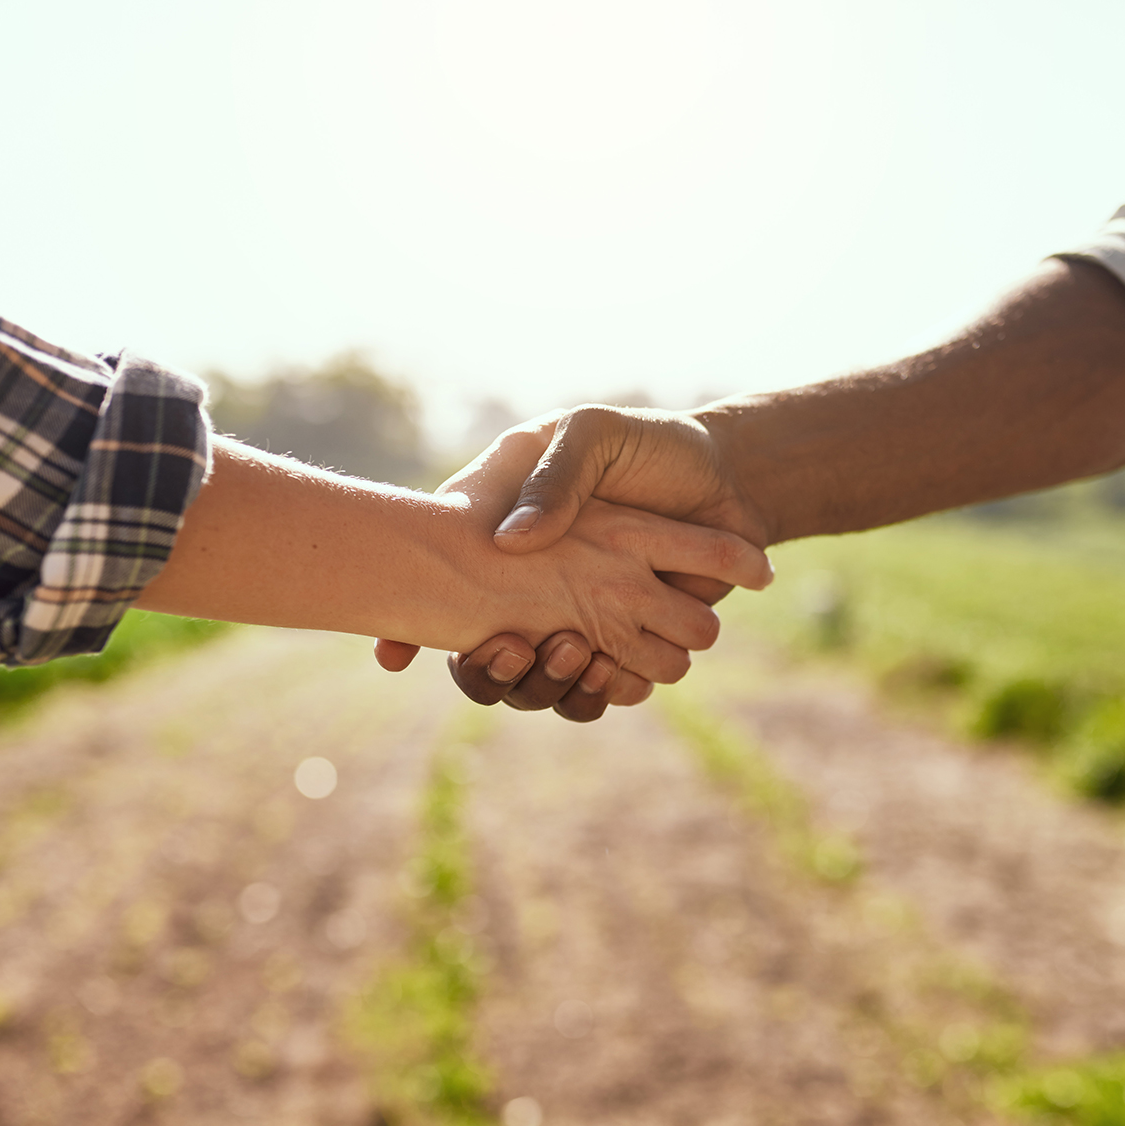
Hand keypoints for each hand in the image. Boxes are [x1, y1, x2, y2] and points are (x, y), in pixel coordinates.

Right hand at [375, 404, 769, 716]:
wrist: (729, 478)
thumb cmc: (647, 445)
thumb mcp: (591, 435)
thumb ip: (553, 478)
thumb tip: (512, 541)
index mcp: (506, 542)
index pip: (437, 593)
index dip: (409, 627)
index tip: (395, 655)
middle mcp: (537, 591)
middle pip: (488, 663)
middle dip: (495, 670)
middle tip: (513, 645)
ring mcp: (585, 623)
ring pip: (545, 685)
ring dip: (555, 681)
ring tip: (577, 652)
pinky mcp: (632, 647)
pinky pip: (607, 690)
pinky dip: (611, 687)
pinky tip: (617, 666)